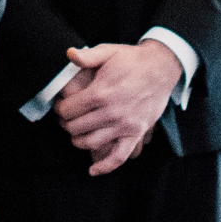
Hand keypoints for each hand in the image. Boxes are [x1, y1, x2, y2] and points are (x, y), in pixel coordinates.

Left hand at [54, 39, 181, 176]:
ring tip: (76, 133)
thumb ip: (87, 55)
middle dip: (66, 124)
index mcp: (101, 93)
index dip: (60, 109)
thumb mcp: (108, 51)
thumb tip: (69, 55)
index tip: (60, 106)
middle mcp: (112, 112)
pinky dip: (105, 167)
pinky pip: (119, 157)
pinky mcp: (136, 133)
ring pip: (91, 143)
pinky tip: (93, 170)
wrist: (160, 68)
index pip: (69, 110)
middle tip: (66, 119)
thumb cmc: (132, 60)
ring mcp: (125, 125)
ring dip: (78, 141)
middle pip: (76, 127)